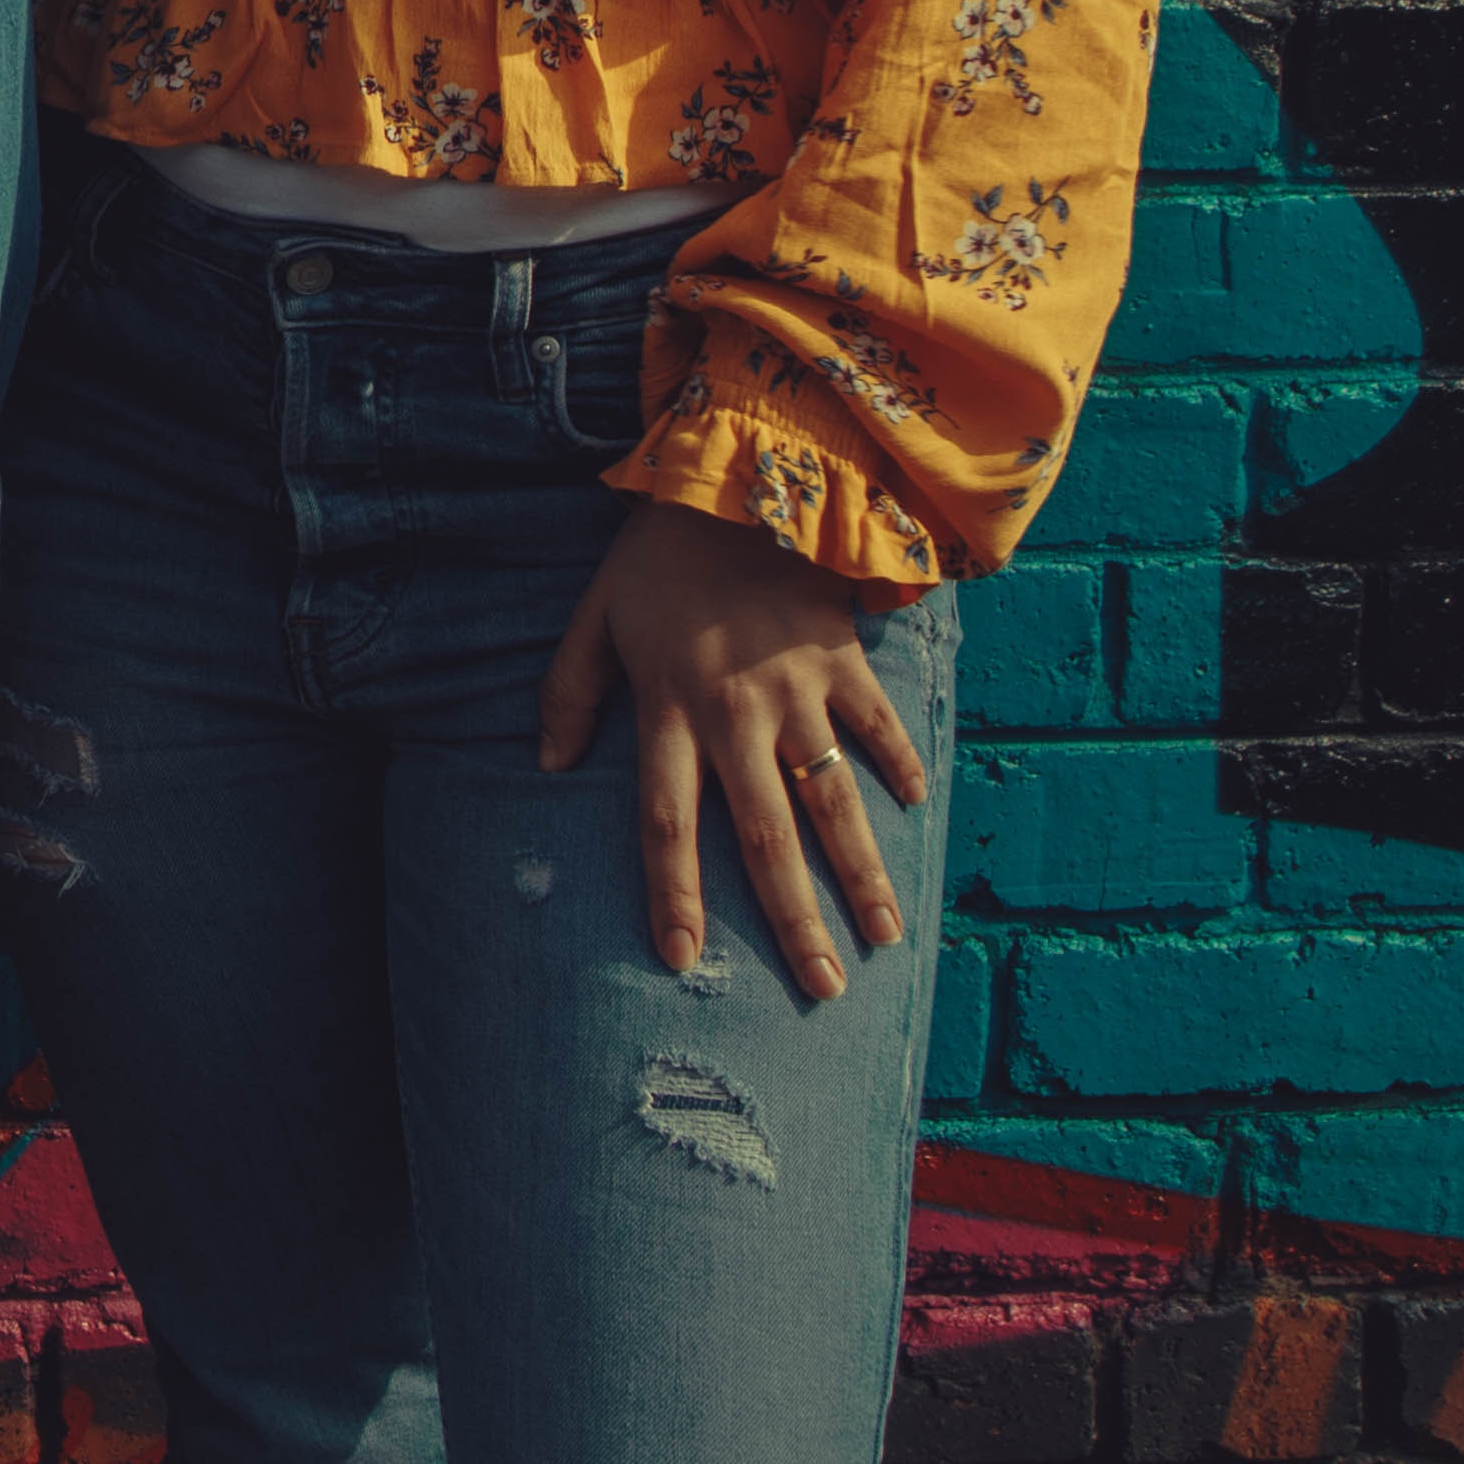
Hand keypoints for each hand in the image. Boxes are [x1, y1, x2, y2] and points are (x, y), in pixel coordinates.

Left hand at [535, 496, 928, 1004]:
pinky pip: (877, 725)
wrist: (736, 475)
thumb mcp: (594, 616)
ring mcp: (798, 690)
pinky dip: (898, 765)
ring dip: (860, 874)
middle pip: (764, 837)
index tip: (685, 961)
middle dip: (794, 921)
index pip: (667, 824)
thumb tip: (549, 767)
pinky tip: (914, 811)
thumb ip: (568, 693)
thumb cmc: (657, 556)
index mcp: (670, 709)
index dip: (674, 896)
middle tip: (821, 989)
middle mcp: (737, 713)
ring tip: (883, 937)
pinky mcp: (843, 660)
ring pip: (833, 799)